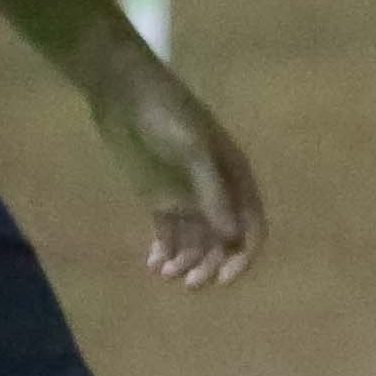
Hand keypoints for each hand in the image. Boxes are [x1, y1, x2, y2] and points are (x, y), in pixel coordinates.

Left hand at [93, 60, 262, 287]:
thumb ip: (212, 192)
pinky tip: (154, 265)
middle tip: (189, 282)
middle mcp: (216, 192)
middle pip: (222, 241)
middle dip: (210, 264)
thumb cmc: (166, 115)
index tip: (224, 277)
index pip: (250, 226)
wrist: (124, 93)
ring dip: (186, 261)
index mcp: (234, 177)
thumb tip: (233, 236)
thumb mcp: (193, 149)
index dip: (243, 255)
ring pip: (195, 241)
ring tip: (166, 273)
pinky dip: (165, 252)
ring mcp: (187, 196)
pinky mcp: (160, 199)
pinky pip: (169, 234)